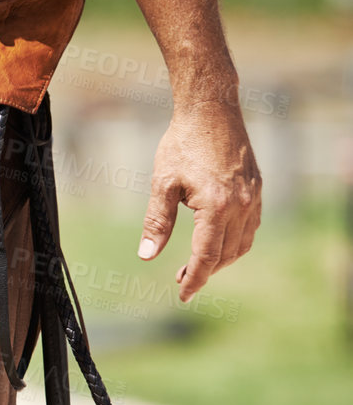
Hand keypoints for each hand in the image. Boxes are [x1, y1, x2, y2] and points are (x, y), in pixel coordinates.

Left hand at [137, 100, 261, 301]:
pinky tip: (217, 241)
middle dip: (205, 272)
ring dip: (222, 259)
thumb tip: (146, 256)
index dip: (195, 279)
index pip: (207, 257)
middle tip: (182, 278)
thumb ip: (157, 222)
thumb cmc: (182, 144)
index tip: (182, 295)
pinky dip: (236, 241)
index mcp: (217, 206)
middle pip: (226, 255)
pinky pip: (251, 227)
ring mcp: (253, 197)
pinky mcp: (257, 188)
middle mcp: (241, 205)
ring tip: (198, 263)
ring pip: (242, 244)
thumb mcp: (162, 183)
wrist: (211, 109)